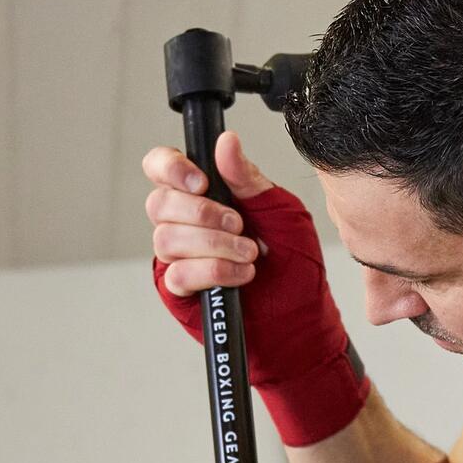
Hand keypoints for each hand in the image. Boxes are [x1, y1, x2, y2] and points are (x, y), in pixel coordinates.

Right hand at [143, 132, 369, 446]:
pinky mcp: (180, 290)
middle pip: (159, 203)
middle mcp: (184, 223)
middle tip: (241, 226)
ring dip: (215, 245)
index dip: (170, 168)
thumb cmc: (296, 265)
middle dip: (205, 214)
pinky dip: (214, 272)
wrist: (303, 321)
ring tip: (250, 255)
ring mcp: (178, 257)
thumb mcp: (282, 213)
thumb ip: (250, 179)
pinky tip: (243, 276)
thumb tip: (227, 141)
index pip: (161, 167)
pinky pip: (179, 273)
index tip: (202, 181)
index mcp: (204, 195)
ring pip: (166, 238)